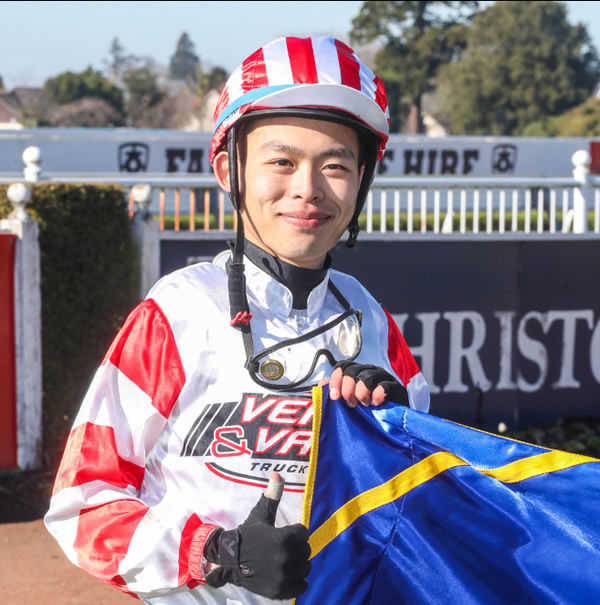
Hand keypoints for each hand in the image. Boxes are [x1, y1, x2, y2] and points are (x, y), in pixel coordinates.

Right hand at [204, 473, 310, 598]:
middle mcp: (283, 559)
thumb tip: (277, 473)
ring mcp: (282, 577)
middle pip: (306, 550)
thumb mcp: (260, 514)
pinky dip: (297, 580)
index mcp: (281, 538)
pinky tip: (286, 573)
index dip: (295, 531)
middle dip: (297, 546)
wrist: (230, 560)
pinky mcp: (279, 591)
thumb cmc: (248, 535)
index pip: (304, 533)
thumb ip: (272, 495)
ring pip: (306, 567)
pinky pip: (302, 586)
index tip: (284, 533)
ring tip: (285, 559)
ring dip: (298, 563)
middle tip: (284, 546)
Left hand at [326, 360, 408, 407]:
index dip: (336, 380)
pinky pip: (385, 386)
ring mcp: (384, 378)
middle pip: (352, 371)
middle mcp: (369, 371)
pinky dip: (377, 394)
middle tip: (351, 403)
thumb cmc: (367, 412)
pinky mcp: (397, 388)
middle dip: (347, 389)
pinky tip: (375, 403)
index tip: (335, 397)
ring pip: (367, 377)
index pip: (342, 366)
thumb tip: (321, 385)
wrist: (392, 423)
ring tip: (364, 405)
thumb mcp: (348, 402)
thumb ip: (335, 392)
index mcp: (357, 372)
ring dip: (361, 393)